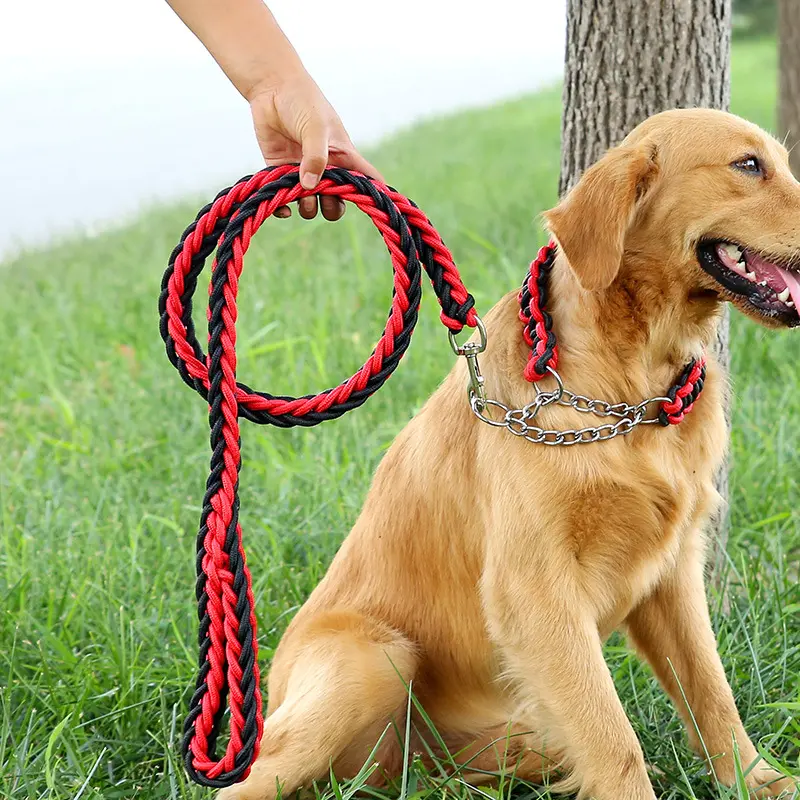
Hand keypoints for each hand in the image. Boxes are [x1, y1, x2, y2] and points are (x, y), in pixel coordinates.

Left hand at [249, 72, 382, 220]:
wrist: (271, 87)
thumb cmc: (302, 102)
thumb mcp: (316, 127)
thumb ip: (315, 156)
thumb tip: (310, 187)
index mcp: (343, 157)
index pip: (367, 180)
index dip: (373, 196)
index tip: (373, 208)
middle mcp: (326, 170)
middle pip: (338, 203)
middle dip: (333, 207)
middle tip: (322, 194)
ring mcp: (303, 173)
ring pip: (312, 206)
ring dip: (307, 207)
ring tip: (299, 192)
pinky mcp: (280, 174)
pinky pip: (285, 201)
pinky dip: (284, 209)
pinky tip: (283, 208)